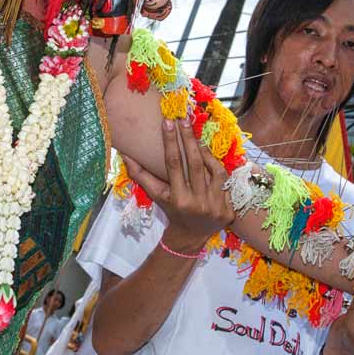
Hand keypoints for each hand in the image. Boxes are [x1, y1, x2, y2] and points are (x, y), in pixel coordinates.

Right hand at [123, 118, 233, 252]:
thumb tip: (125, 154)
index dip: (170, 141)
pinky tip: (210, 156)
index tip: (167, 122)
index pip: (173, 164)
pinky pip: (226, 180)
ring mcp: (215, 206)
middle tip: (183, 119)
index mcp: (178, 199)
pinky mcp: (229, 209)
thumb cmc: (172, 210)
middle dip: (188, 138)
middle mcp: (197, 203)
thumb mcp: (156, 195)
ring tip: (196, 138)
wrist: (192, 235)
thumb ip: (141, 175)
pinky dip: (218, 165)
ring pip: (214, 170)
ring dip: (205, 151)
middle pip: (194, 163)